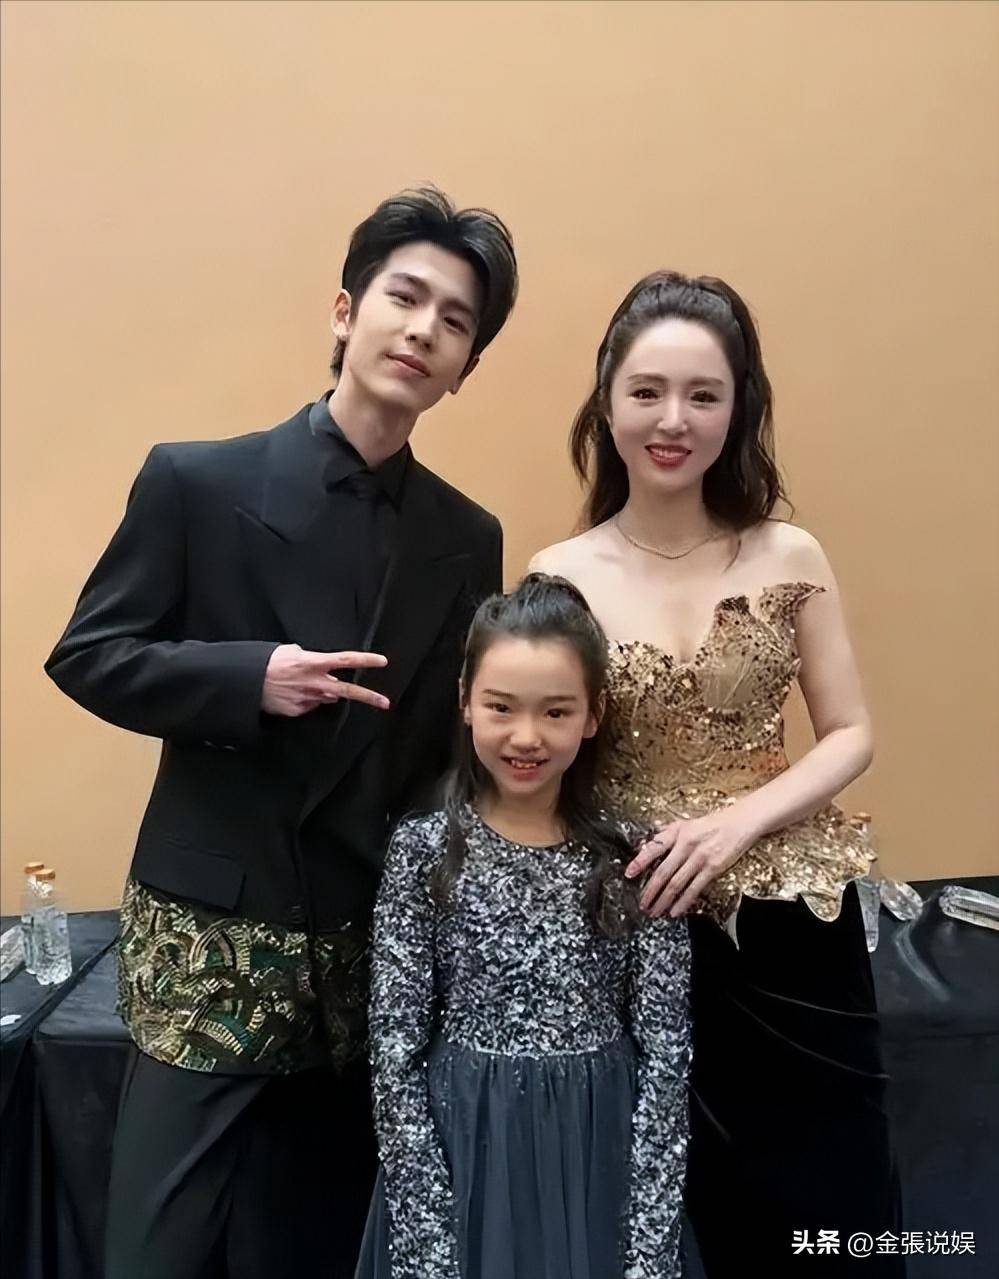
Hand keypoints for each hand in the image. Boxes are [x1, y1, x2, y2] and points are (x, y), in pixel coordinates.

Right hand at [261, 645, 389, 717]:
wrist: (244, 682)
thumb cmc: (266, 662)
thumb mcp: (290, 651)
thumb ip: (311, 659)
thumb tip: (323, 668)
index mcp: (313, 662)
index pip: (345, 660)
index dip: (365, 661)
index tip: (382, 662)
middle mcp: (313, 682)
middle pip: (346, 690)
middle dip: (368, 697)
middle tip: (385, 702)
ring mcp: (306, 699)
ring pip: (326, 697)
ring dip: (323, 692)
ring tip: (301, 683)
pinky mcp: (297, 711)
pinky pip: (309, 705)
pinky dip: (305, 699)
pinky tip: (290, 693)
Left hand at [625, 808, 758, 917]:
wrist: (740, 823)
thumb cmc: (713, 824)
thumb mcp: (686, 823)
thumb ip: (667, 833)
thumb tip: (648, 842)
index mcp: (677, 832)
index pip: (653, 848)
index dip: (639, 862)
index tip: (629, 874)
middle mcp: (686, 844)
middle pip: (663, 872)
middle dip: (650, 890)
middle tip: (642, 903)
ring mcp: (699, 857)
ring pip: (676, 883)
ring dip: (663, 900)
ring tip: (655, 911)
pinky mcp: (713, 868)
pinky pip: (694, 889)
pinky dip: (683, 902)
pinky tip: (675, 911)